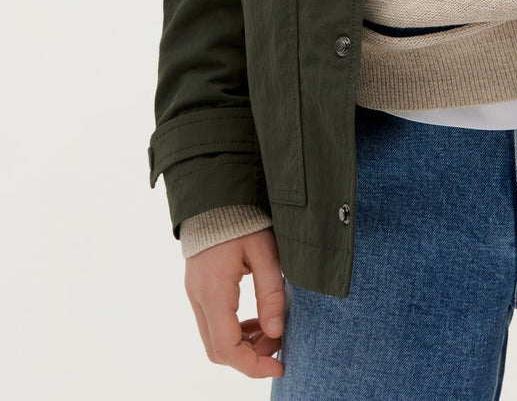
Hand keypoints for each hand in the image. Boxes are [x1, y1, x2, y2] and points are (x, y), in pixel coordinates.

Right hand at [184, 226, 285, 378]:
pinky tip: (256, 321)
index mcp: (214, 292)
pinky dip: (234, 331)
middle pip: (217, 350)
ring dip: (242, 344)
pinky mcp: (198, 288)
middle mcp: (198, 298)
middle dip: (250, 356)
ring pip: (214, 339)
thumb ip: (270, 293)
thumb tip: (276, 332)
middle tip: (279, 344)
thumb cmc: (242, 218)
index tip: (279, 365)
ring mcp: (195, 293)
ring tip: (272, 331)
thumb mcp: (265, 251)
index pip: (227, 348)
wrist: (216, 194)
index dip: (253, 365)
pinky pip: (212, 323)